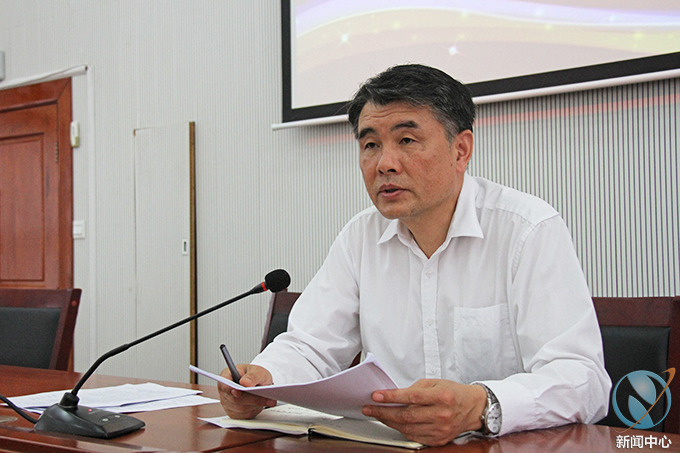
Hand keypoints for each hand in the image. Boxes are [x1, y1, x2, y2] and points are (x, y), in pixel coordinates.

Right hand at [218, 364, 276, 418]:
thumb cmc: (255, 375)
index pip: (224, 384)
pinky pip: (244, 415)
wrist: (259, 383)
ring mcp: (228, 403)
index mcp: (227, 376)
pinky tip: (262, 404)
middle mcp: (225, 391)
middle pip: (234, 399)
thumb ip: (252, 375)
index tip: (238, 391)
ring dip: (254, 405)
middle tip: (265, 397)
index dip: (229, 389)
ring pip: (240, 408)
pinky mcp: (234, 413)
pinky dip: (254, 410)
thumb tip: (245, 382)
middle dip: (250, 398)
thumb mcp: (257, 371)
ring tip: (267, 399)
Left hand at [362, 379, 486, 445]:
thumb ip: (415, 389)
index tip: (376, 396)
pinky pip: (414, 437)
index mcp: (441, 397)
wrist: (473, 408)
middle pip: (406, 416)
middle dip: (384, 412)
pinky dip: (401, 430)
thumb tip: (394, 395)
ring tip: (378, 415)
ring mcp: (440, 429)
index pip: (411, 397)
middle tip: (369, 408)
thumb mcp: (435, 382)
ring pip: (408, 428)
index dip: (391, 397)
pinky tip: (393, 423)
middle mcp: (441, 414)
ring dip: (389, 422)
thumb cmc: (453, 393)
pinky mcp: (439, 439)